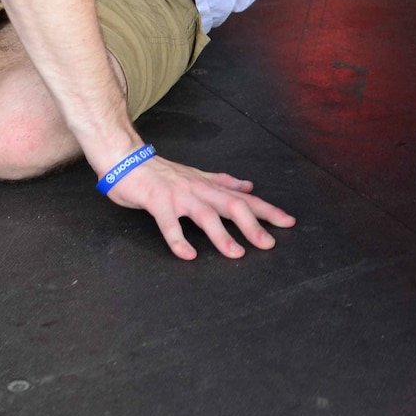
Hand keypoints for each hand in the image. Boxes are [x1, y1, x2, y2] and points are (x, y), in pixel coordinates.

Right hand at [104, 155, 295, 259]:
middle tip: (269, 244)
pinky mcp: (157, 202)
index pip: (244, 199)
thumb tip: (248, 185)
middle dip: (252, 225)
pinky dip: (179, 240)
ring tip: (236, 253)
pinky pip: (169, 224)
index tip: (289, 223)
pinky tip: (189, 255)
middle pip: (231, 206)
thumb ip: (223, 182)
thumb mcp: (197, 176)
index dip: (267, 210)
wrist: (126, 160)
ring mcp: (179, 196)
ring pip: (205, 216)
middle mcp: (199, 190)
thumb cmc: (162, 173)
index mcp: (209, 187)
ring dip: (222, 235)